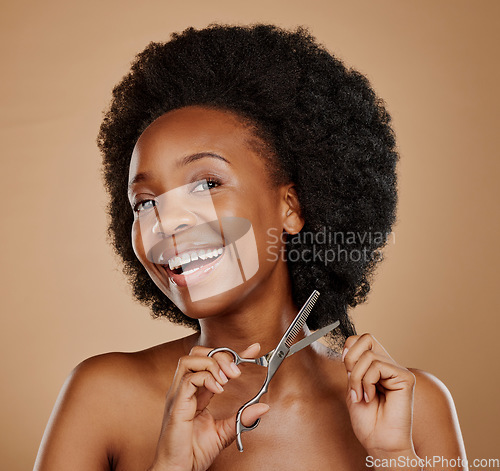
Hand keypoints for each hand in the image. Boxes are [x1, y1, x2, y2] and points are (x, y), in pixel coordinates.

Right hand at [148, 343, 269, 470]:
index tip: (253, 350)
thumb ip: (242, 418)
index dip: (232, 353)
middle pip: (198, 353)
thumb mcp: (224, 432)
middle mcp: (184, 389)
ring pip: (190, 359)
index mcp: (194, 392)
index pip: (211, 361)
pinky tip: (218, 390)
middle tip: (237, 372)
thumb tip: (263, 407)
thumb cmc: (193, 453)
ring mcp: (178, 394)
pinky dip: (207, 378)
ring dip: (213, 364)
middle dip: (221, 355)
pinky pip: (189, 379)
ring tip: (227, 379)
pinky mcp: (176, 404)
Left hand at [342, 333, 416, 459]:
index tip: (346, 369)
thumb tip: (348, 346)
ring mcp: (397, 370)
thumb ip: (352, 366)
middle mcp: (388, 365)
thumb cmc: (367, 421)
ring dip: (357, 378)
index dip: (348, 349)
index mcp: (376, 367)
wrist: (379, 443)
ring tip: (361, 396)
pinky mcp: (405, 377)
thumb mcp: (352, 387)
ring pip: (368, 356)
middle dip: (351, 359)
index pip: (360, 340)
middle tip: (352, 381)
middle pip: (366, 338)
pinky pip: (378, 366)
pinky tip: (371, 397)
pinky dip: (367, 382)